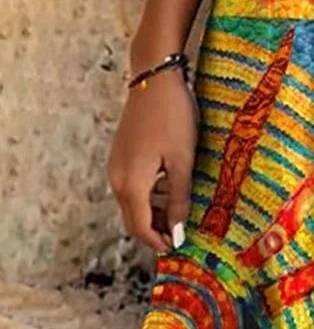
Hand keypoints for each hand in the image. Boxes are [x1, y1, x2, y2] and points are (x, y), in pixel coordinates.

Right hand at [106, 68, 197, 252]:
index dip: (157, 242)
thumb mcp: (182, 160)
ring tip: (179, 212)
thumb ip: (179, 198)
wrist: (155, 79)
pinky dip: (147, 195)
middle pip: (132, 218)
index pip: (140, 227)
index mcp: (131, 184)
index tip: (177, 249)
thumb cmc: (173, 118)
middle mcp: (117, 178)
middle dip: (154, 231)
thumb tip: (177, 232)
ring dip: (152, 213)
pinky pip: (131, 185)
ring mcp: (116, 165)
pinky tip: (169, 188)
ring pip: (132, 202)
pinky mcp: (121, 154)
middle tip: (180, 234)